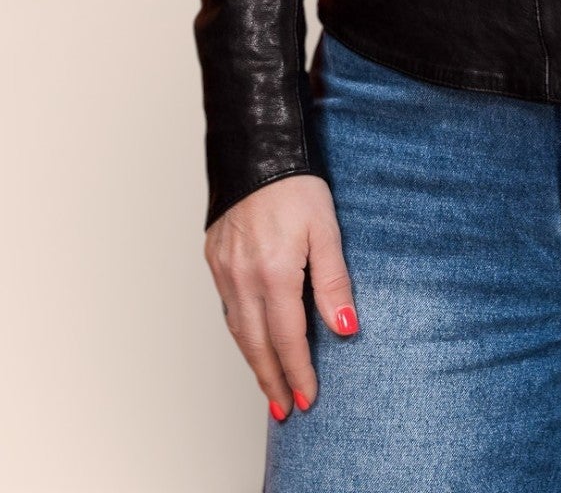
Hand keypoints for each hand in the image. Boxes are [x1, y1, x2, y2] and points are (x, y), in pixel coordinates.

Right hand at [204, 174, 358, 420]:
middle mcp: (243, 278)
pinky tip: (251, 341)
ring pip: (238, 331)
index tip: (309, 398)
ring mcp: (224, 270)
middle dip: (273, 381)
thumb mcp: (327, 230)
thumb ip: (334, 282)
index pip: (288, 338)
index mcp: (274, 274)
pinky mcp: (214, 259)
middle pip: (257, 345)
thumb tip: (345, 328)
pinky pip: (227, 308)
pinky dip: (240, 333)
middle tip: (285, 410)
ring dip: (254, 363)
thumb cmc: (297, 186)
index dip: (299, 372)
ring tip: (270, 387)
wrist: (255, 150)